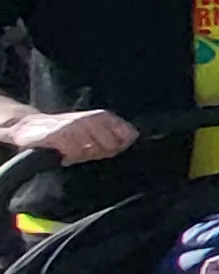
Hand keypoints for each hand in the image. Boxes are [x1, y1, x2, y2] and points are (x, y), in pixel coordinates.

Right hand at [1, 110, 136, 163]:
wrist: (30, 127)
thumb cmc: (65, 132)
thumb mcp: (92, 130)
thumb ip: (113, 134)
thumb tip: (133, 137)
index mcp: (101, 116)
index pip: (125, 133)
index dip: (121, 144)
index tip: (110, 148)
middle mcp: (90, 118)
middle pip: (110, 145)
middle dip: (100, 153)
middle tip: (84, 151)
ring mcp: (75, 125)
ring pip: (92, 150)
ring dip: (82, 156)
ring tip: (72, 151)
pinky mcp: (60, 134)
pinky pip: (74, 152)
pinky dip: (70, 156)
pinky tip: (64, 154)